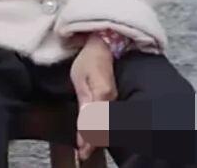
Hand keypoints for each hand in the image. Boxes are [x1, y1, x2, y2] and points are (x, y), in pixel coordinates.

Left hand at [71, 33, 116, 160]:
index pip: (98, 125)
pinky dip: (102, 125)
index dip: (90, 141)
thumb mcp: (80, 79)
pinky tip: (95, 130)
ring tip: (86, 146)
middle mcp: (113, 99)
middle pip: (105, 128)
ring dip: (98, 135)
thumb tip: (85, 125)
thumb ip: (85, 103)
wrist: (105, 42)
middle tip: (82, 153)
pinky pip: (109, 115)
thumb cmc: (90, 58)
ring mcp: (115, 97)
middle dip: (94, 142)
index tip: (81, 151)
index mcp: (104, 95)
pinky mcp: (114, 96)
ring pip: (107, 123)